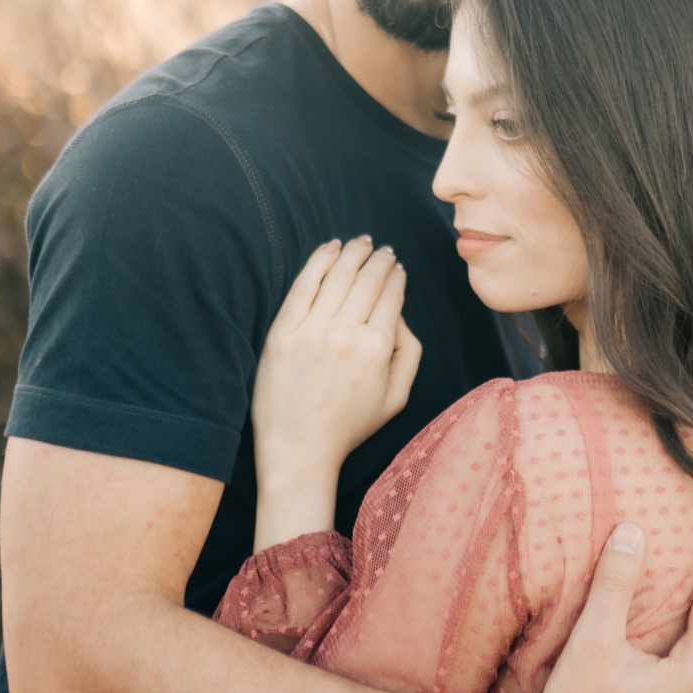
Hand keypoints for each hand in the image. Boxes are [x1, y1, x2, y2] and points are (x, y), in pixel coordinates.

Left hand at [251, 237, 421, 549]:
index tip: (396, 267)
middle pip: (367, 279)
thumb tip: (399, 314)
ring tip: (360, 243)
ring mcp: (312, 330)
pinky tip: (330, 247)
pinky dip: (319, 260)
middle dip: (379, 259)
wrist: (298, 450)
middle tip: (383, 249)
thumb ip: (409, 353)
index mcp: (378, 349)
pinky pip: (304, 284)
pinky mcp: (283, 331)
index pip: (390, 296)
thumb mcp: (397, 398)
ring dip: (353, 252)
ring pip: (338, 275)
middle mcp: (347, 334)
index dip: (396, 276)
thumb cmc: (348, 426)